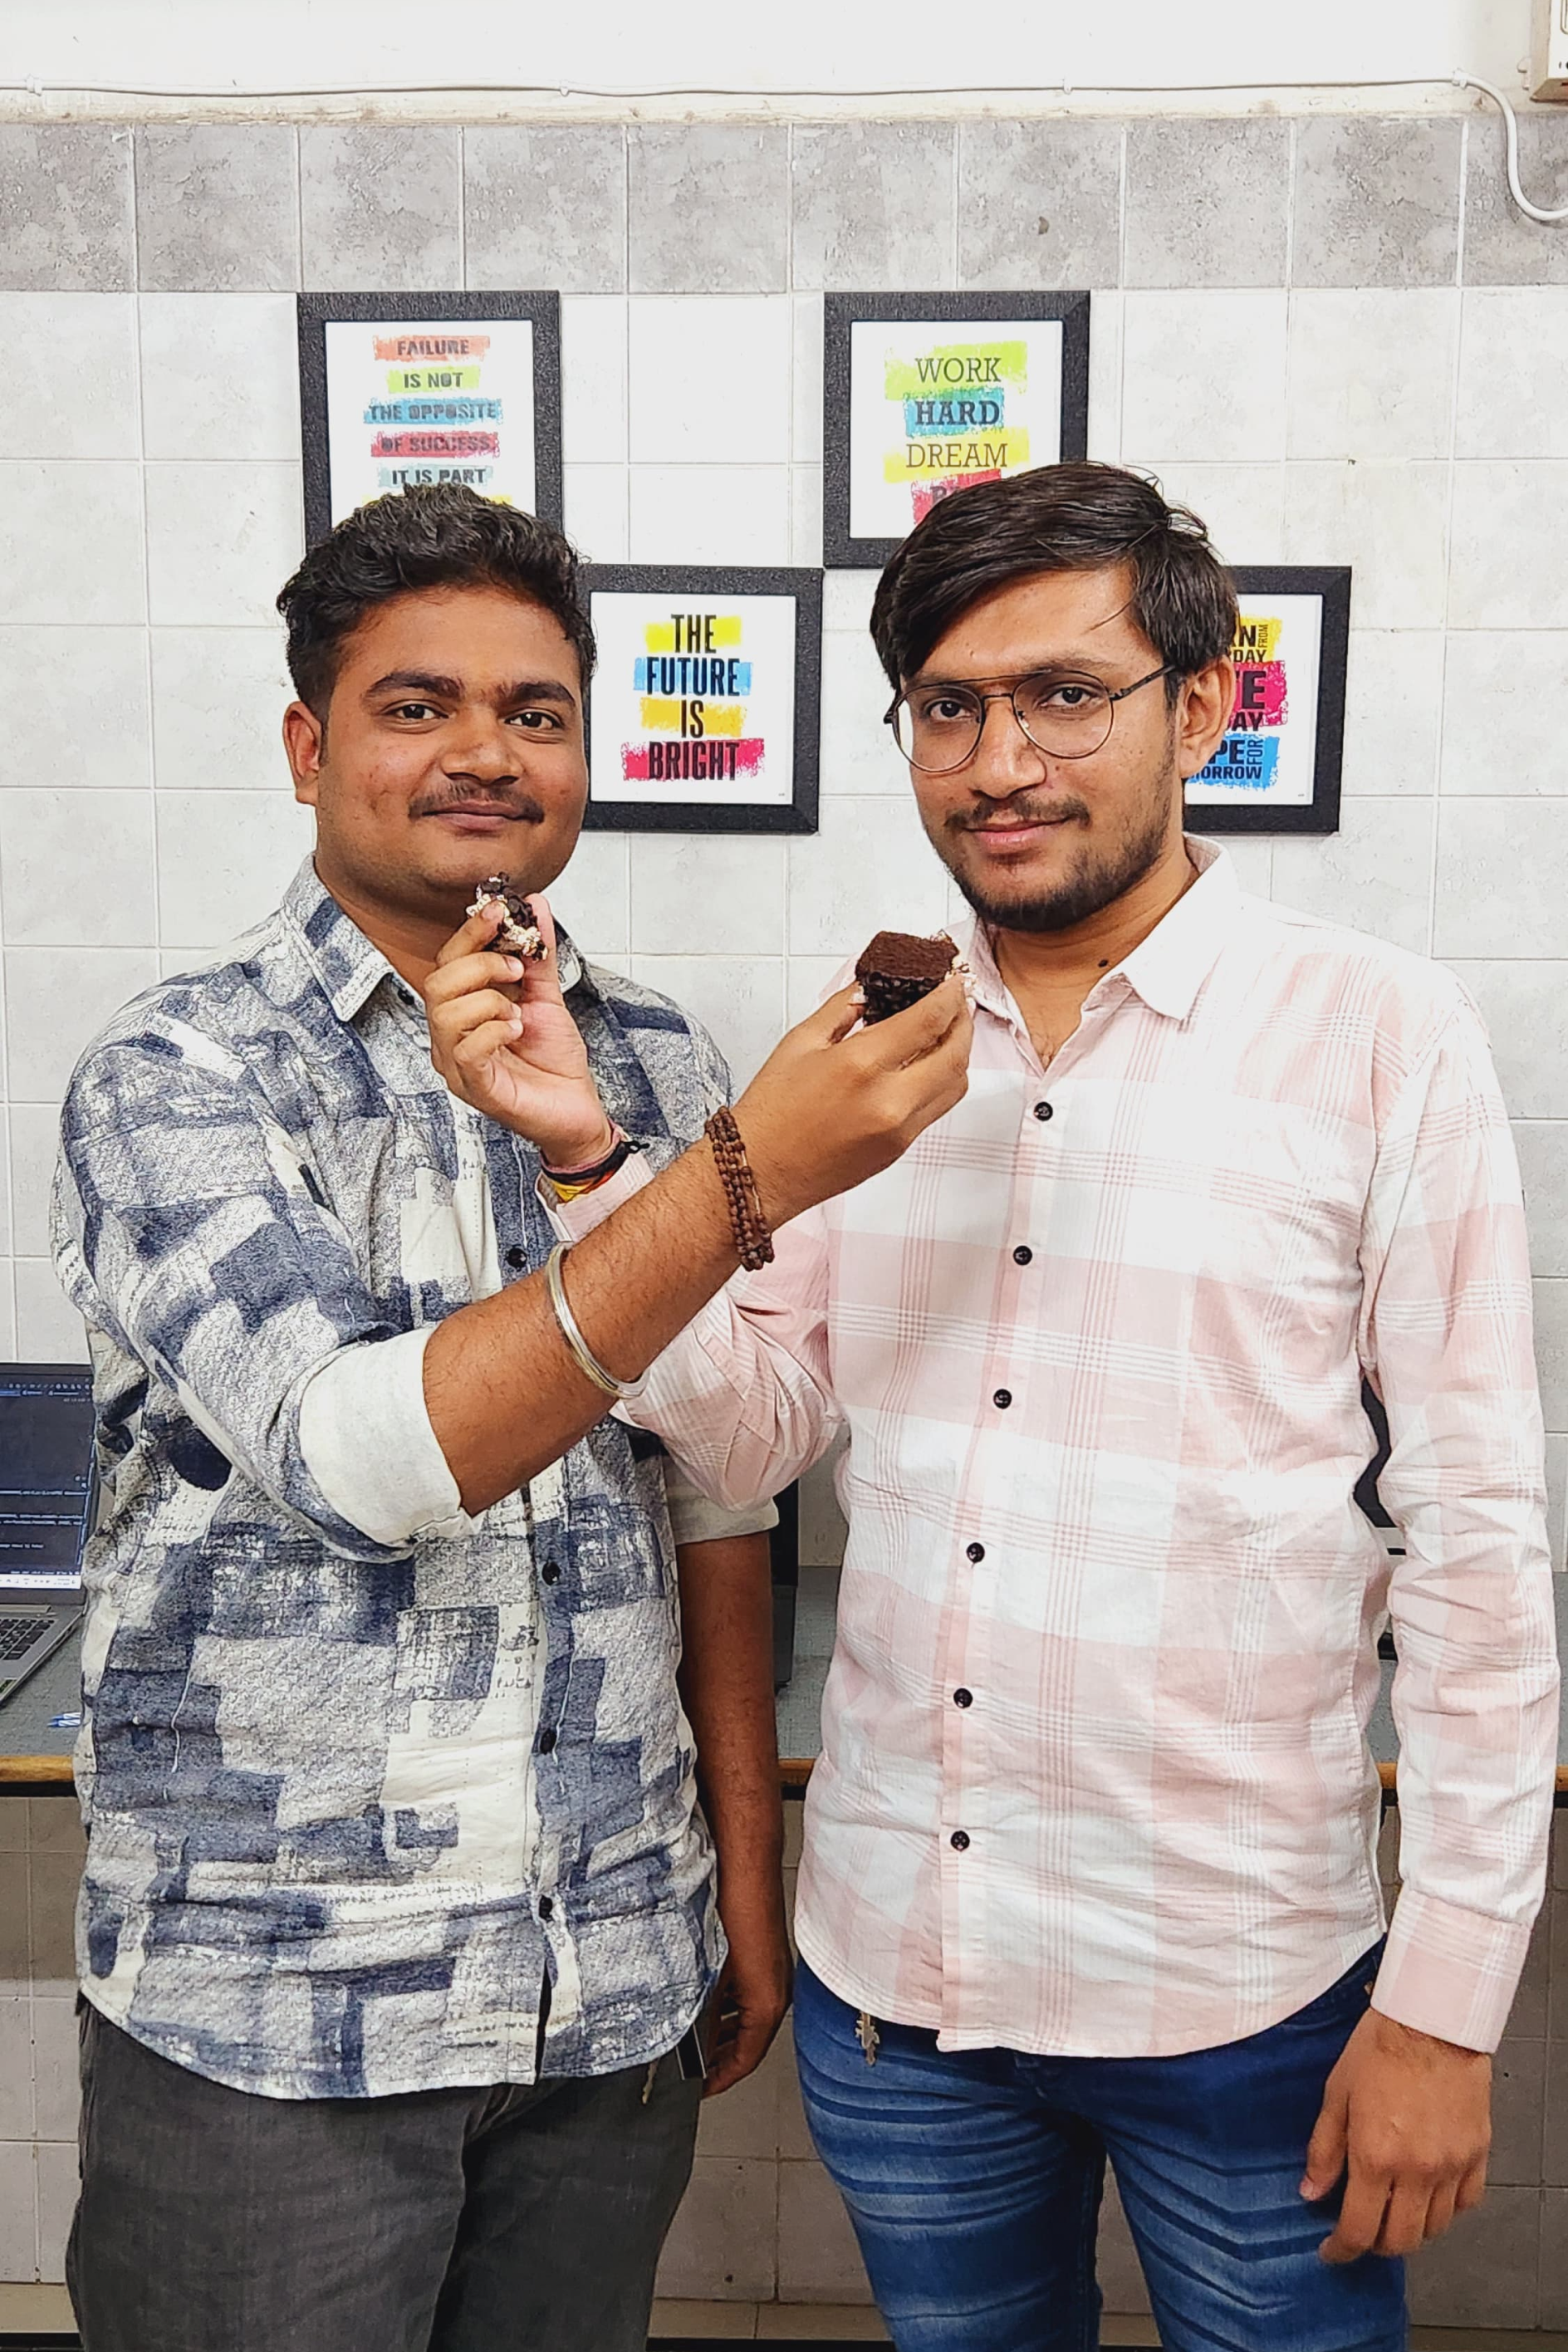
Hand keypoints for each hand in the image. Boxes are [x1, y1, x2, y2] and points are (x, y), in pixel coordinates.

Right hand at [423, 895, 614, 1169]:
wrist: (577, 1110)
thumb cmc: (554, 1061)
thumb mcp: (546, 997)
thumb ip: (537, 955)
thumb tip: (535, 905)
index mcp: (461, 1011)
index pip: (446, 962)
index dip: (469, 932)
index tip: (499, 909)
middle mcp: (450, 1037)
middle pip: (437, 983)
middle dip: (480, 963)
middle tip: (517, 969)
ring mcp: (457, 1065)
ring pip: (445, 1014)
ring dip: (489, 1000)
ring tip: (519, 1011)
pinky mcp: (476, 1089)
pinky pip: (468, 1051)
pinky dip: (494, 1030)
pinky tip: (517, 1029)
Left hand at [704, 1882, 792, 2097]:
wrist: (746, 1868)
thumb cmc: (736, 1912)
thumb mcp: (710, 1976)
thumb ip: (700, 2017)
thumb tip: (688, 2045)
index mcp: (768, 2004)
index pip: (746, 2060)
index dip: (720, 2079)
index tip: (701, 2090)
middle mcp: (777, 1991)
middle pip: (750, 2041)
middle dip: (722, 2059)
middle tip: (695, 2072)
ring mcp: (774, 1973)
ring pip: (748, 2017)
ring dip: (724, 2032)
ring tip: (695, 2042)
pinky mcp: (766, 1955)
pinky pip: (748, 1994)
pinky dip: (728, 2007)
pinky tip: (705, 2002)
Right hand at [734, 976, 971, 1229]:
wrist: (760, 1173)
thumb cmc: (770, 1114)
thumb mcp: (800, 1042)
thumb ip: (843, 1009)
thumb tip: (872, 989)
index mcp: (860, 1066)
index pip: (929, 1021)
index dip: (950, 994)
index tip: (952, 980)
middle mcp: (889, 1100)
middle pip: (956, 1054)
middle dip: (963, 1020)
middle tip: (956, 1001)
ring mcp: (900, 1129)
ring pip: (956, 1084)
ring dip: (958, 1052)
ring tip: (945, 1031)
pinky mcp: (900, 1149)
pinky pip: (937, 1108)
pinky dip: (941, 1080)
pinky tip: (925, 1065)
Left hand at [1303, 2008, 1490, 2261]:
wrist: (1430, 2020)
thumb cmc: (1380, 2048)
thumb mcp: (1336, 2094)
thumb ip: (1324, 2149)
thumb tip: (1310, 2190)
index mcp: (1375, 2157)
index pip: (1357, 2229)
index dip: (1341, 2250)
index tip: (1331, 2251)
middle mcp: (1416, 2171)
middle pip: (1399, 2240)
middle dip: (1374, 2245)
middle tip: (1360, 2232)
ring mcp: (1450, 2166)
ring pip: (1434, 2228)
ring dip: (1410, 2230)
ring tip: (1392, 2211)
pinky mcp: (1476, 2155)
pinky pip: (1466, 2203)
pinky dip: (1447, 2210)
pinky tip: (1429, 2194)